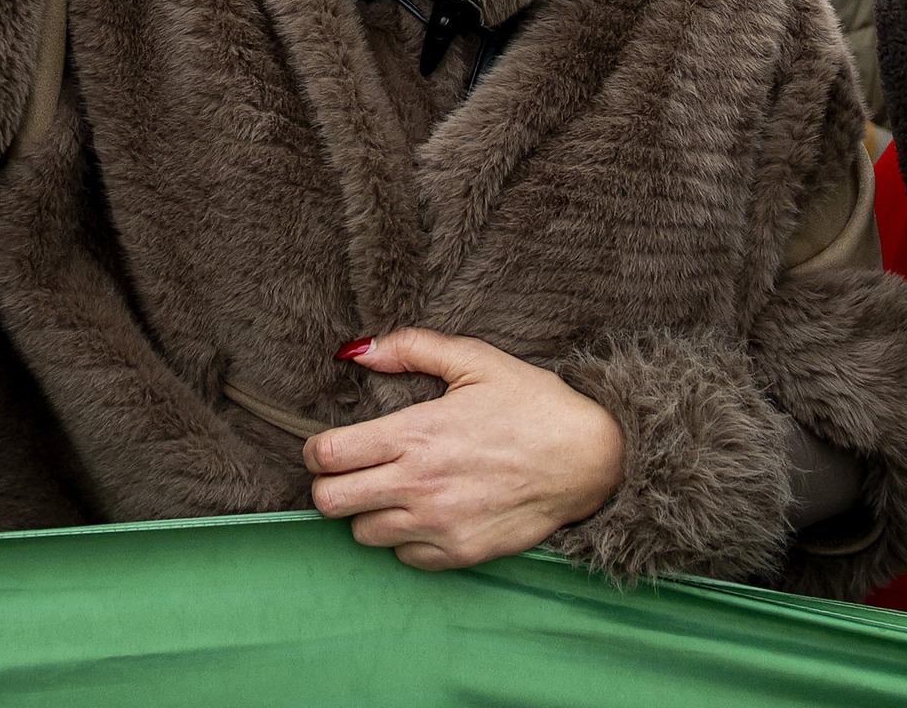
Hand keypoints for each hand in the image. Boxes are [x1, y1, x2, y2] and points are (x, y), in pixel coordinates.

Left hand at [304, 329, 625, 568]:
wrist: (590, 458)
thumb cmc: (532, 404)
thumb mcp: (475, 359)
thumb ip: (411, 348)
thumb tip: (357, 349)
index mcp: (414, 434)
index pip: (327, 456)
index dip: (317, 451)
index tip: (328, 447)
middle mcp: (418, 485)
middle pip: (330, 503)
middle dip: (330, 485)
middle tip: (350, 473)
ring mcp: (438, 524)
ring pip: (362, 534)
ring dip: (367, 513)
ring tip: (390, 492)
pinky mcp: (460, 553)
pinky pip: (404, 558)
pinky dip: (403, 540)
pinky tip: (423, 515)